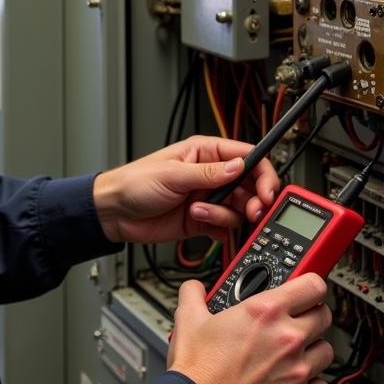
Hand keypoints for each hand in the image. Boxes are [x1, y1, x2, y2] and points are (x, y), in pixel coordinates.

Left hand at [92, 136, 278, 244]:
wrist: (114, 213)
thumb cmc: (134, 183)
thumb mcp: (172, 174)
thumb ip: (208, 174)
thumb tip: (239, 167)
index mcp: (205, 153)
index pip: (247, 158)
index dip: (263, 174)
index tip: (268, 191)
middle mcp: (211, 176)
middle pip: (250, 187)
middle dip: (254, 200)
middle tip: (252, 211)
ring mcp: (208, 199)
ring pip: (240, 210)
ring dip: (226, 215)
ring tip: (200, 212)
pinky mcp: (203, 221)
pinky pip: (226, 227)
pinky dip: (220, 230)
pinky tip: (203, 225)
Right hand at [166, 274, 332, 383]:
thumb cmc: (196, 372)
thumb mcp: (188, 319)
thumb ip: (194, 295)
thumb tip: (196, 289)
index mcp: (265, 312)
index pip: (312, 285)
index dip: (310, 285)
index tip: (305, 290)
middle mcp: (287, 338)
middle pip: (324, 316)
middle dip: (312, 315)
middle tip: (296, 320)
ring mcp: (297, 370)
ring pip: (326, 351)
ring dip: (313, 349)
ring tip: (294, 353)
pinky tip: (295, 382)